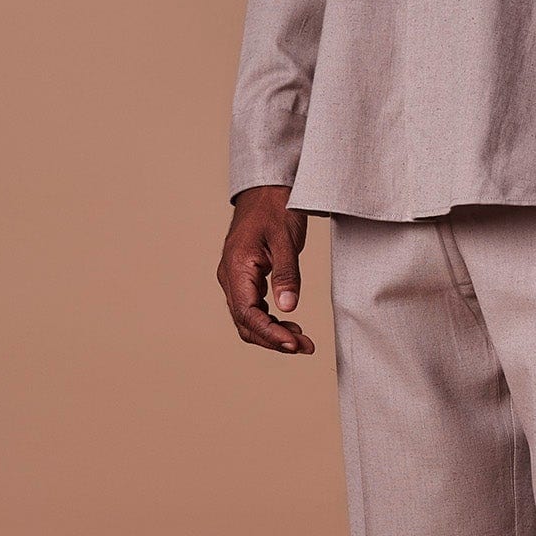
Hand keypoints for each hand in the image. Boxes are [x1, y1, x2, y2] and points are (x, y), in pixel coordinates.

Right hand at [219, 186, 314, 353]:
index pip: (248, 314)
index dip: (270, 334)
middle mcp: (230, 276)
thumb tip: (288, 308)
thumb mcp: (286, 240)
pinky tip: (290, 325)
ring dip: (273, 334)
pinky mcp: (245, 278)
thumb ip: (287, 274)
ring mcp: (235, 278)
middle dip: (274, 340)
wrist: (266, 188)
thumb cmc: (276, 207)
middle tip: (305, 347)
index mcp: (236, 267)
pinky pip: (252, 308)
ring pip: (248, 319)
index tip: (294, 345)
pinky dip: (270, 321)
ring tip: (302, 341)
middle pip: (245, 323)